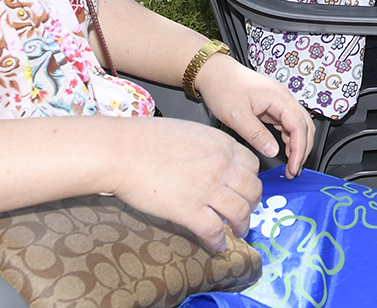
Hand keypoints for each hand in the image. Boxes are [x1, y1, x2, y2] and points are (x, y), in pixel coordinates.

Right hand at [108, 117, 263, 251]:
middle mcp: (222, 166)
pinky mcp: (189, 211)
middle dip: (252, 205)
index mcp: (223, 145)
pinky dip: (218, 241)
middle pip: (253, 190)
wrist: (123, 151)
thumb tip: (213, 160)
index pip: (253, 166)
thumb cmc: (147, 139)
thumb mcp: (191, 132)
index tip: (246, 189)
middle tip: (246, 213)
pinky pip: (214, 230)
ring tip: (238, 232)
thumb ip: (209, 147)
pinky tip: (216, 244)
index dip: (251, 180)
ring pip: (240, 213)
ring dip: (242, 226)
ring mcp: (208, 189)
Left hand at [195, 53, 314, 179]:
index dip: (300, 149)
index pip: (299, 126)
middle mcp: (283, 98)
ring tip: (290, 165)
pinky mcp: (272, 106)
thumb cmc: (224, 87)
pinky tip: (284, 151)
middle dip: (303, 149)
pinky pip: (288, 124)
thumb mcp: (237, 115)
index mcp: (279, 98)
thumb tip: (272, 151)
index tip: (294, 166)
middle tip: (294, 170)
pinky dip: (289, 139)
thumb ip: (256, 135)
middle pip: (305, 126)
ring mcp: (279, 102)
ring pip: (298, 125)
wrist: (214, 72)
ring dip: (298, 145)